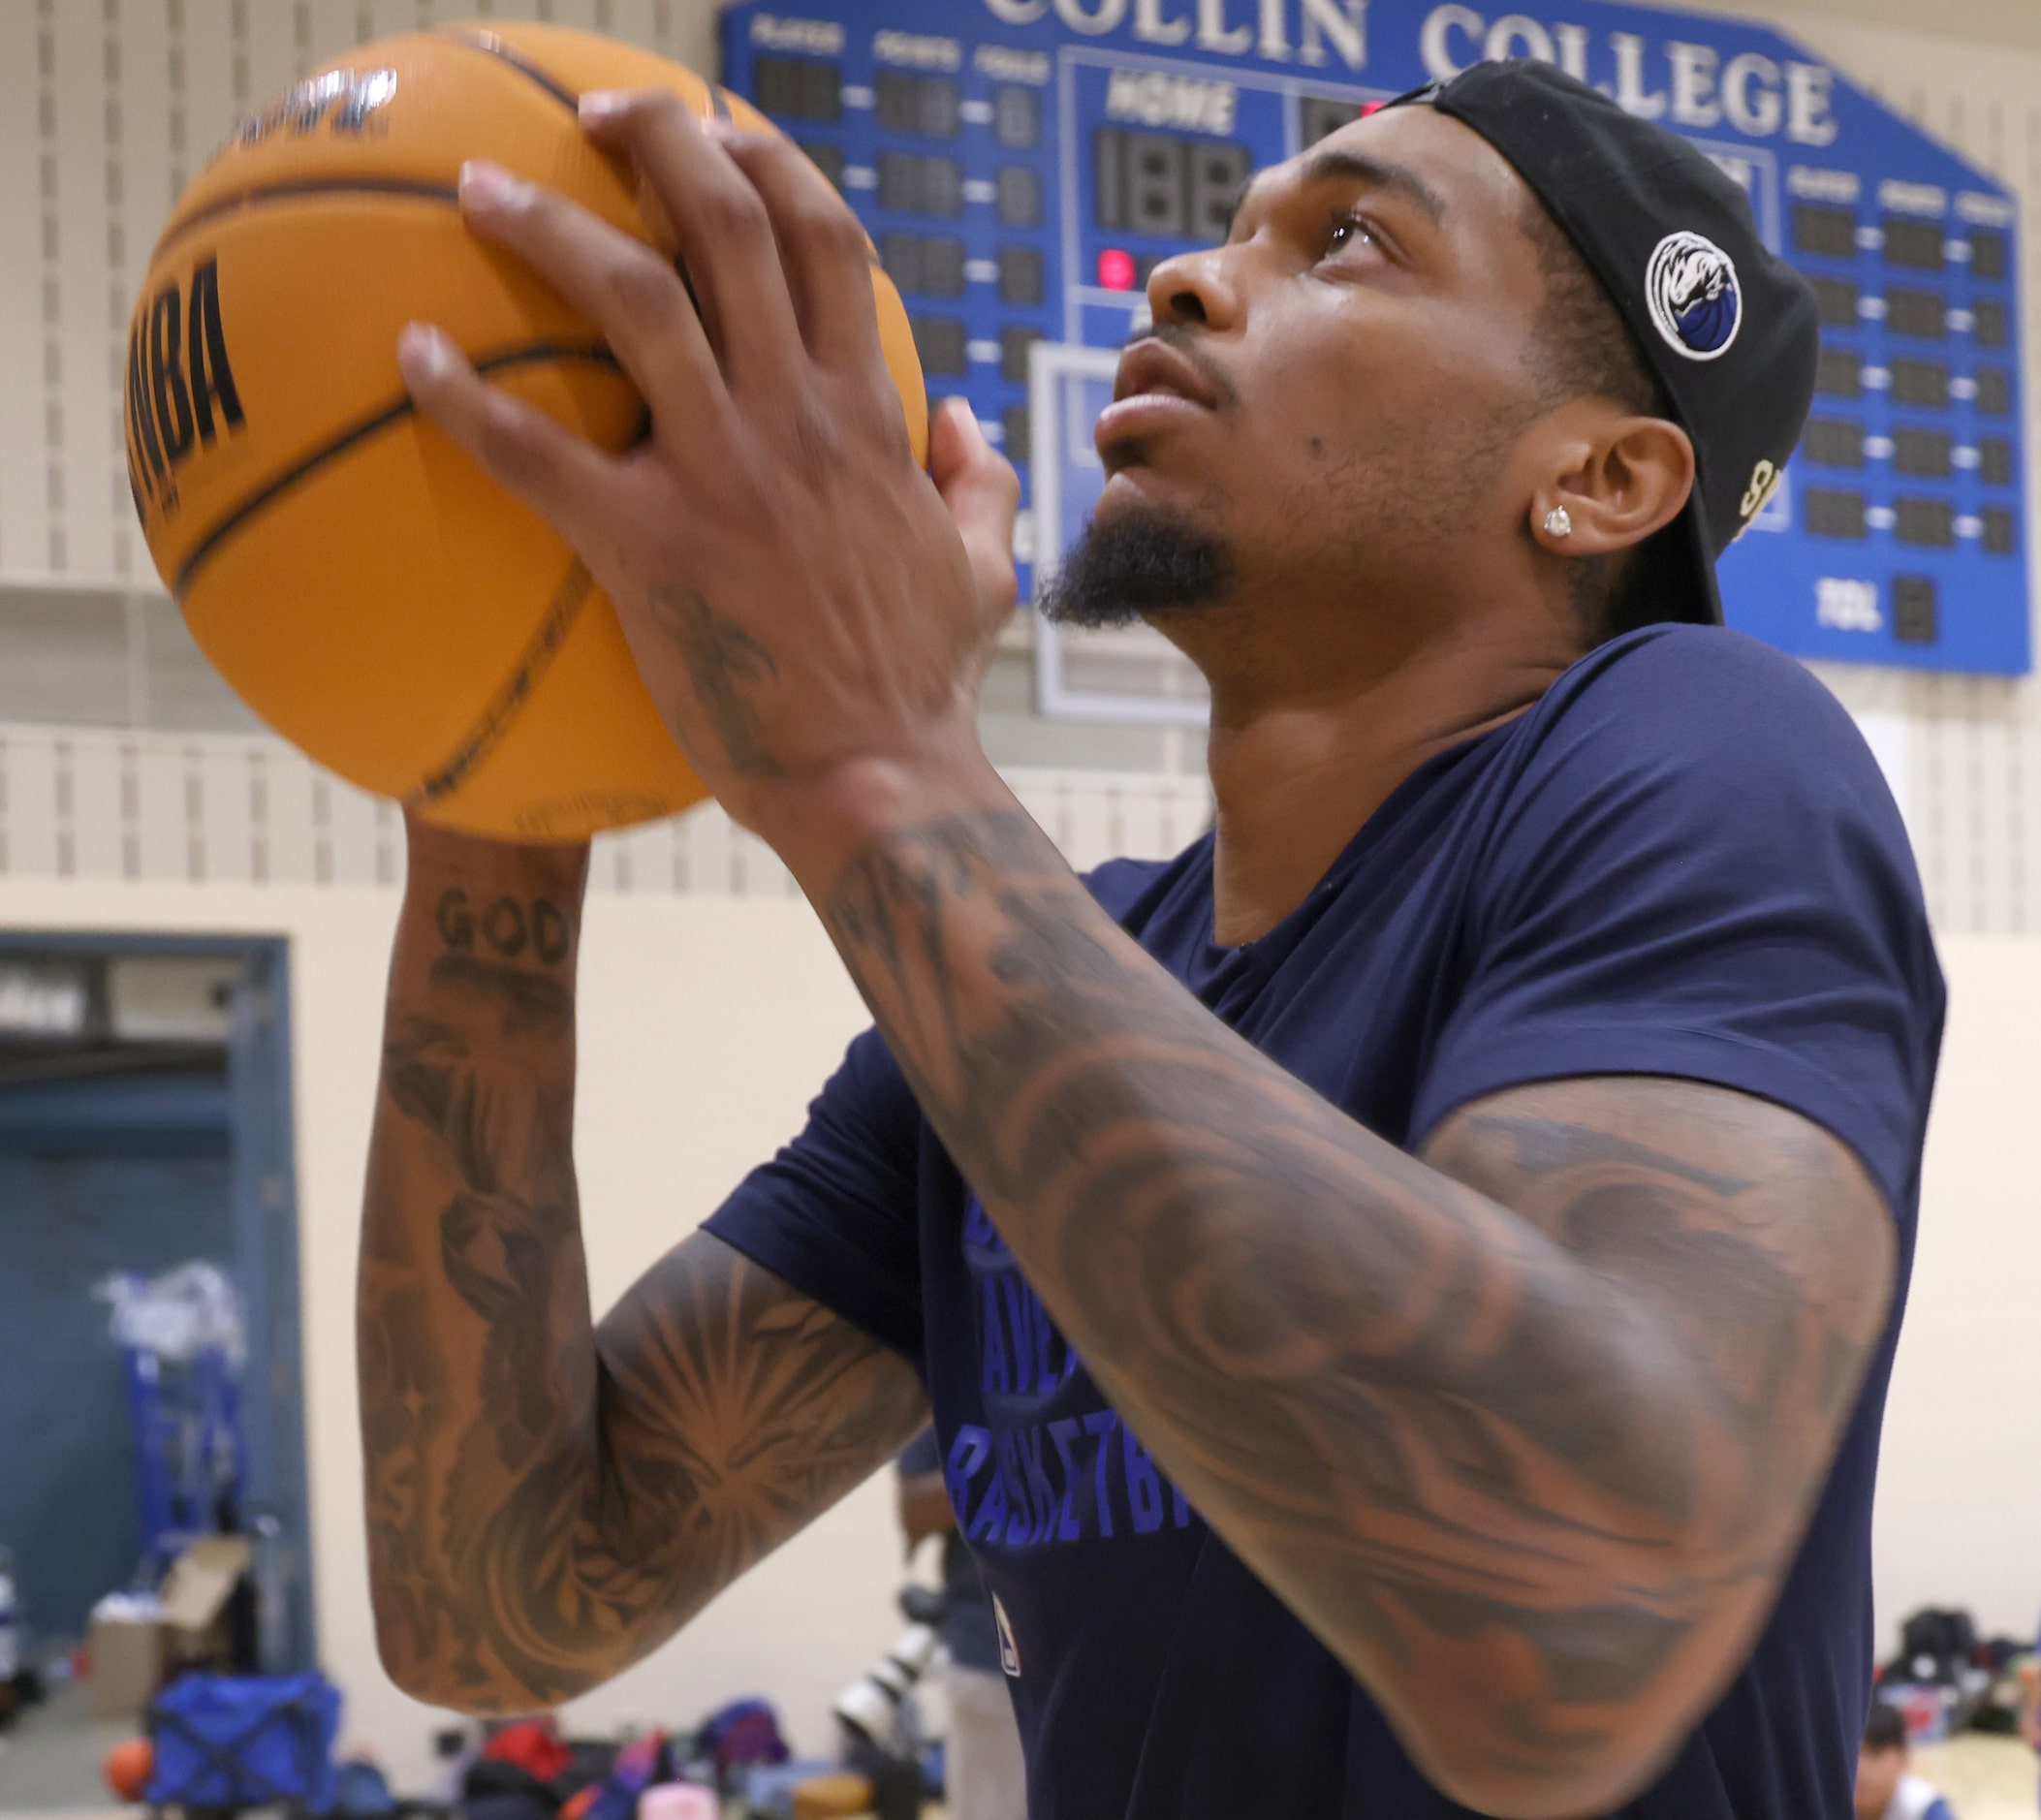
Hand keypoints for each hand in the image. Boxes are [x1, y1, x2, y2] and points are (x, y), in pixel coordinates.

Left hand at [396, 94, 1020, 839]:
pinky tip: (409, 353)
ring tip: (479, 187)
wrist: (876, 780)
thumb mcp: (984, 570)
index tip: (720, 130)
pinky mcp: (649, 548)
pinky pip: (536, 452)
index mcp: (867, 416)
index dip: (771, 161)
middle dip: (664, 140)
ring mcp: (724, 476)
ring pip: (632, 299)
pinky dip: (465, 395)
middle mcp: (797, 419)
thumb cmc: (923, 685)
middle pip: (731, 226)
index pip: (825, 241)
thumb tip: (959, 419)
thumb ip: (976, 481)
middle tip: (598, 115)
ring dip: (548, 224)